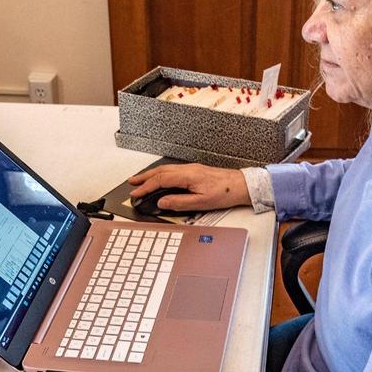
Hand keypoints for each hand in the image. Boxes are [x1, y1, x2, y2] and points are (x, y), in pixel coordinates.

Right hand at [127, 164, 250, 211]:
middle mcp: (187, 169)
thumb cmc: (224, 193)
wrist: (240, 185)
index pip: (160, 180)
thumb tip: (162, 202)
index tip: (136, 193)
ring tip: (140, 180)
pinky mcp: (194, 171)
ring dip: (151, 175)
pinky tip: (159, 178)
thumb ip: (179, 202)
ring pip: (165, 170)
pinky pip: (172, 170)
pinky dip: (161, 174)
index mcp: (187, 176)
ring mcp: (191, 169)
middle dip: (143, 177)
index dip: (146, 187)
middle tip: (131, 183)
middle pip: (159, 171)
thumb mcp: (200, 203)